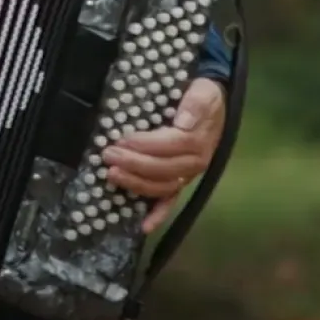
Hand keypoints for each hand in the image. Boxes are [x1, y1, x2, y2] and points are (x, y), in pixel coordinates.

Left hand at [104, 77, 224, 232]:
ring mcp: (187, 175)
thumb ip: (195, 104)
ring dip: (136, 184)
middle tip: (108, 155)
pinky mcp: (180, 182)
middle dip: (133, 164)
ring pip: (161, 187)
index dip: (146, 144)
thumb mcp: (204, 92)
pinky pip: (170, 201)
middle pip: (162, 169)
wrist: (212, 103)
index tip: (123, 140)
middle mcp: (194, 163)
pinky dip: (158, 215)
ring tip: (112, 175)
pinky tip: (143, 227)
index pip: (170, 145)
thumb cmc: (204, 96)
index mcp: (199, 141)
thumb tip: (183, 122)